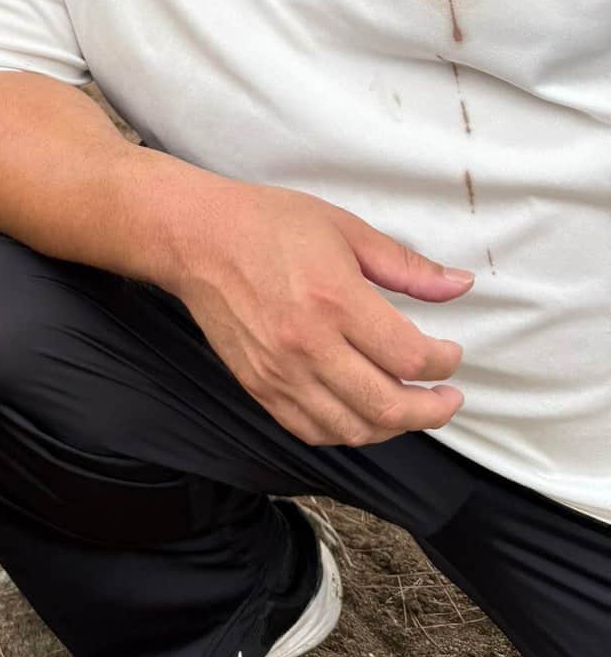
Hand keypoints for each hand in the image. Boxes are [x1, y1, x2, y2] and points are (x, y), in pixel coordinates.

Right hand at [171, 182, 472, 447]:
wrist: (197, 239)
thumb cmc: (267, 224)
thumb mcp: (344, 229)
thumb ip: (405, 265)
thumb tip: (459, 285)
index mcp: (335, 300)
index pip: (410, 357)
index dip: (444, 363)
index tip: (450, 354)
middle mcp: (309, 345)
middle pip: (388, 406)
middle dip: (432, 410)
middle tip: (448, 398)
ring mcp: (281, 372)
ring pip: (352, 429)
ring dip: (393, 427)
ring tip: (410, 409)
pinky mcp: (259, 386)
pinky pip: (311, 430)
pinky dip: (346, 432)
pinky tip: (362, 414)